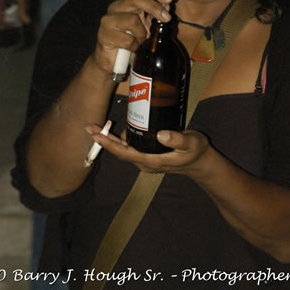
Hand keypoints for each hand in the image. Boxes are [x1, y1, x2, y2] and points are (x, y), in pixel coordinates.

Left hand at [85, 126, 210, 175]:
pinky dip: (120, 139)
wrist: (200, 163)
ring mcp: (145, 160)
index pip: (125, 153)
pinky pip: (129, 148)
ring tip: (99, 126)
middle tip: (89, 127)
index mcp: (152, 160)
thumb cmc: (196, 152)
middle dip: (103, 140)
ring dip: (110, 139)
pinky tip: (117, 128)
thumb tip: (160, 134)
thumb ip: (177, 139)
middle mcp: (145, 162)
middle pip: (119, 151)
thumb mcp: (191, 143)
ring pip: (123, 149)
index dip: (109, 144)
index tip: (97, 134)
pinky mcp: (147, 155)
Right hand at [90, 0, 171, 73]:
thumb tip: (167, 6)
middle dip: (154, 7)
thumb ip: (154, 16)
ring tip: (142, 42)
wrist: (111, 61)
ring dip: (143, 34)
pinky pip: (128, 39)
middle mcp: (116, 7)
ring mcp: (108, 20)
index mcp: (127, 2)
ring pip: (132, 20)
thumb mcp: (146, 26)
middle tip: (167, 17)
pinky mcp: (104, 35)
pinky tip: (134, 49)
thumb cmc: (130, 42)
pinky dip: (135, 46)